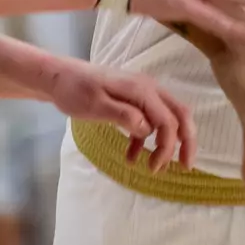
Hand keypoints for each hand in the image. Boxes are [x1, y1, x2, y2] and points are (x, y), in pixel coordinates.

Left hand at [47, 59, 196, 172]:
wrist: (59, 77)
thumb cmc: (74, 90)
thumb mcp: (95, 105)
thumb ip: (123, 115)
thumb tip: (147, 129)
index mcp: (142, 90)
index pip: (167, 120)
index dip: (168, 146)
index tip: (155, 168)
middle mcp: (149, 89)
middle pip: (179, 114)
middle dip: (186, 141)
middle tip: (185, 166)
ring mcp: (142, 94)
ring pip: (167, 118)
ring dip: (166, 142)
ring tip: (154, 167)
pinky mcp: (134, 100)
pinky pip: (148, 121)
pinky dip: (145, 139)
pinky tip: (131, 157)